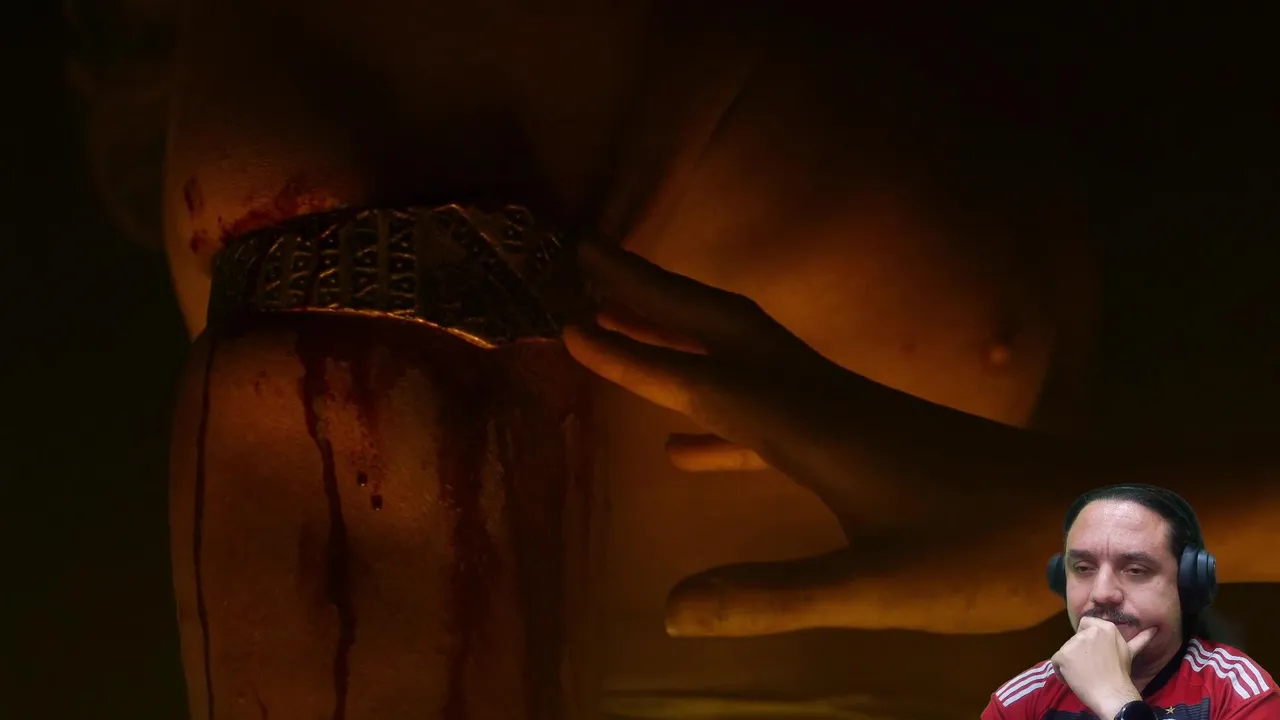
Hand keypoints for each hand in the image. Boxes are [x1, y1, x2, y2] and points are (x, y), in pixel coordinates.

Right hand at [561, 238, 1068, 635]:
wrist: (1081, 510)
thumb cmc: (984, 547)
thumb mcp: (878, 585)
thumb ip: (775, 595)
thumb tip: (670, 614)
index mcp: (810, 424)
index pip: (700, 381)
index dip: (631, 355)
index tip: (563, 320)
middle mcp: (818, 398)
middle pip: (718, 328)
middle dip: (648, 292)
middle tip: (583, 254)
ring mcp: (840, 410)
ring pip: (742, 356)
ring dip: (677, 336)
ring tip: (618, 326)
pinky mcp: (858, 432)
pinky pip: (767, 406)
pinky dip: (716, 410)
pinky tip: (685, 447)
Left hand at [1051, 618, 1156, 718]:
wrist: (1112, 694)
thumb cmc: (1120, 674)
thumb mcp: (1129, 652)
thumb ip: (1139, 639)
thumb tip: (1154, 628)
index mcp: (1106, 627)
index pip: (1086, 623)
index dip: (1088, 638)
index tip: (1095, 653)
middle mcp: (1089, 631)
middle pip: (1075, 638)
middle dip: (1080, 651)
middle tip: (1092, 666)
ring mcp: (1075, 642)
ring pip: (1065, 650)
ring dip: (1071, 662)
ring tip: (1084, 674)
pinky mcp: (1063, 655)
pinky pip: (1055, 662)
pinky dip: (1060, 672)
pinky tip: (1072, 679)